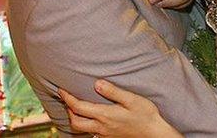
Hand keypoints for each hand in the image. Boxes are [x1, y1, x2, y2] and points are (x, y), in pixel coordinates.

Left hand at [59, 80, 181, 137]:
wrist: (154, 133)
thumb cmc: (146, 115)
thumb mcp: (132, 99)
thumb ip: (113, 91)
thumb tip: (97, 83)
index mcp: (105, 115)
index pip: (78, 107)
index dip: (67, 98)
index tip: (61, 89)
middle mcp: (101, 126)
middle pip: (75, 122)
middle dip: (67, 110)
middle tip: (66, 98)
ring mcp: (104, 133)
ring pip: (81, 129)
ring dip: (75, 118)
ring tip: (75, 106)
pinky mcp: (109, 137)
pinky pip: (91, 132)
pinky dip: (84, 124)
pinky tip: (89, 117)